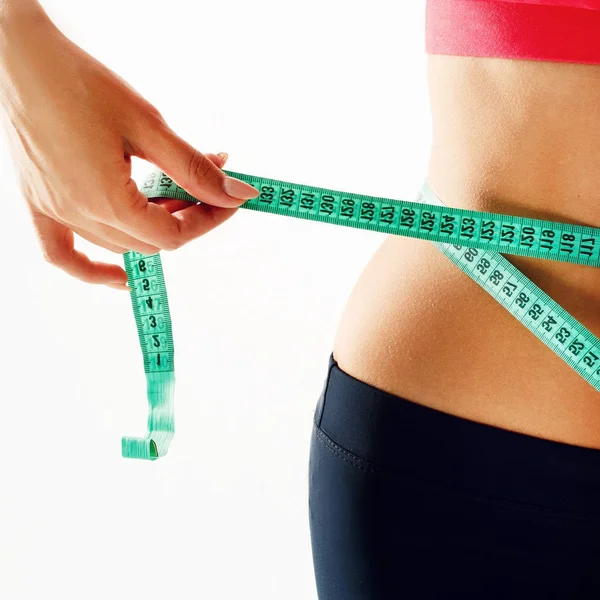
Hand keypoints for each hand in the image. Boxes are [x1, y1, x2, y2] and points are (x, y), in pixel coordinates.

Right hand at [0, 10, 258, 289]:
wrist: (22, 59)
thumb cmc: (79, 83)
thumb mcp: (149, 126)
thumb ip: (194, 169)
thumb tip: (237, 194)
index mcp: (106, 200)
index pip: (174, 234)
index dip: (209, 220)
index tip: (228, 199)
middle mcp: (77, 215)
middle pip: (150, 241)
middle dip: (186, 218)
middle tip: (204, 187)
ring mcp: (53, 213)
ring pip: (120, 244)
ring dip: (152, 226)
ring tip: (171, 194)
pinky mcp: (38, 204)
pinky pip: (62, 254)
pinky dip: (92, 268)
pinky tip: (119, 273)